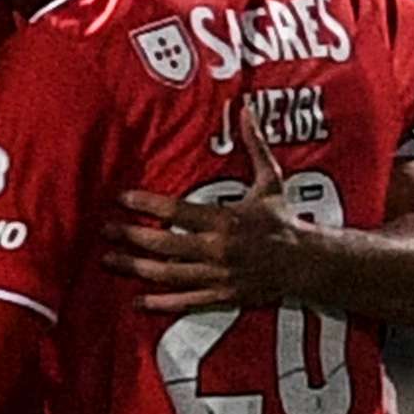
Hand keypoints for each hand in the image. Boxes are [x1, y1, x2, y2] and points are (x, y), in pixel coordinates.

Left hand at [102, 102, 312, 310]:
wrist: (309, 264)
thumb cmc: (285, 220)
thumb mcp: (270, 181)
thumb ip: (255, 146)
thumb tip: (248, 110)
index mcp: (226, 220)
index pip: (177, 211)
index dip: (146, 204)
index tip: (122, 198)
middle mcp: (218, 250)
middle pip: (164, 244)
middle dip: (131, 236)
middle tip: (104, 230)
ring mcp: (218, 276)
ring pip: (169, 274)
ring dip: (136, 267)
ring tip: (109, 259)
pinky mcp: (222, 296)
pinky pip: (186, 302)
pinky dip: (160, 304)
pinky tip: (137, 302)